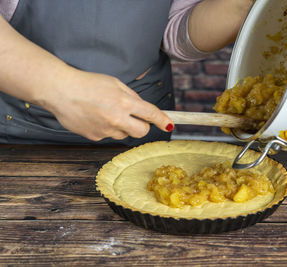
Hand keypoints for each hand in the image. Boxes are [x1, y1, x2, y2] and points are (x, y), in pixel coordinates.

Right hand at [41, 69, 173, 140]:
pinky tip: (95, 117)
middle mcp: (117, 119)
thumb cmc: (87, 83)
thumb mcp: (114, 83)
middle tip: (134, 117)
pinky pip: (108, 135)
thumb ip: (131, 96)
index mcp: (124, 102)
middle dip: (143, 126)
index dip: (163, 120)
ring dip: (122, 126)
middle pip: (142, 132)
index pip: (150, 114)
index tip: (169, 124)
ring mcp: (106, 130)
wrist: (60, 91)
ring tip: (105, 112)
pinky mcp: (95, 137)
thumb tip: (142, 107)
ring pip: (124, 135)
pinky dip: (106, 128)